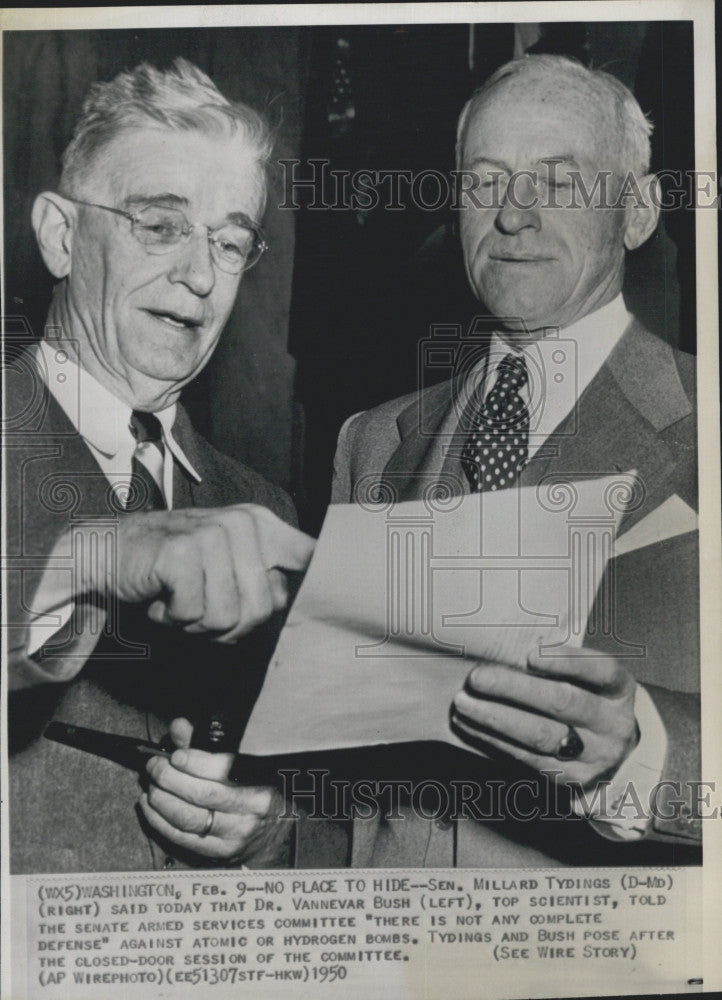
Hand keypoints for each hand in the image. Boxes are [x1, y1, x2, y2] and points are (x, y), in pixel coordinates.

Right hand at [78, 503, 314, 638]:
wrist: (111, 552)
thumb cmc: (174, 568)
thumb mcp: (228, 569)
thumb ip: (266, 582)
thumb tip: (298, 604)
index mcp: (263, 526)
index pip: (310, 557)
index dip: (326, 586)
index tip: (347, 607)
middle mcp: (243, 524)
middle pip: (264, 608)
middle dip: (229, 625)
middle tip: (201, 609)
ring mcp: (213, 534)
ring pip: (228, 617)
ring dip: (197, 623)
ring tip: (180, 599)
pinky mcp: (182, 552)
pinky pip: (194, 613)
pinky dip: (172, 616)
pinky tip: (161, 596)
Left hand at [140, 718, 291, 864]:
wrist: (276, 829)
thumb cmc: (256, 786)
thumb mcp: (239, 761)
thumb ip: (205, 743)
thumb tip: (178, 726)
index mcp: (261, 780)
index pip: (224, 770)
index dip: (195, 762)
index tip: (175, 755)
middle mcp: (251, 810)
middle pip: (201, 795)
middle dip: (170, 778)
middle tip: (155, 766)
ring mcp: (235, 834)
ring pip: (188, 818)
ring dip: (161, 800)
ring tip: (151, 784)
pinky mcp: (219, 852)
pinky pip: (181, 837)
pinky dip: (159, 820)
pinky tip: (149, 805)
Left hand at [452, 645, 638, 788]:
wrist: (612, 750)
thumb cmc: (588, 697)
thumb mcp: (588, 678)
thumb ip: (558, 663)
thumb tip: (506, 649)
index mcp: (619, 689)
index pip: (601, 671)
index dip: (566, 661)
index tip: (529, 654)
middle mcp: (611, 723)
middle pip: (563, 703)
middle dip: (515, 689)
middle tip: (477, 678)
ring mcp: (593, 755)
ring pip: (541, 735)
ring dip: (495, 718)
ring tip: (463, 703)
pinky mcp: (570, 778)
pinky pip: (526, 758)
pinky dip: (493, 739)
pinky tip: (469, 724)